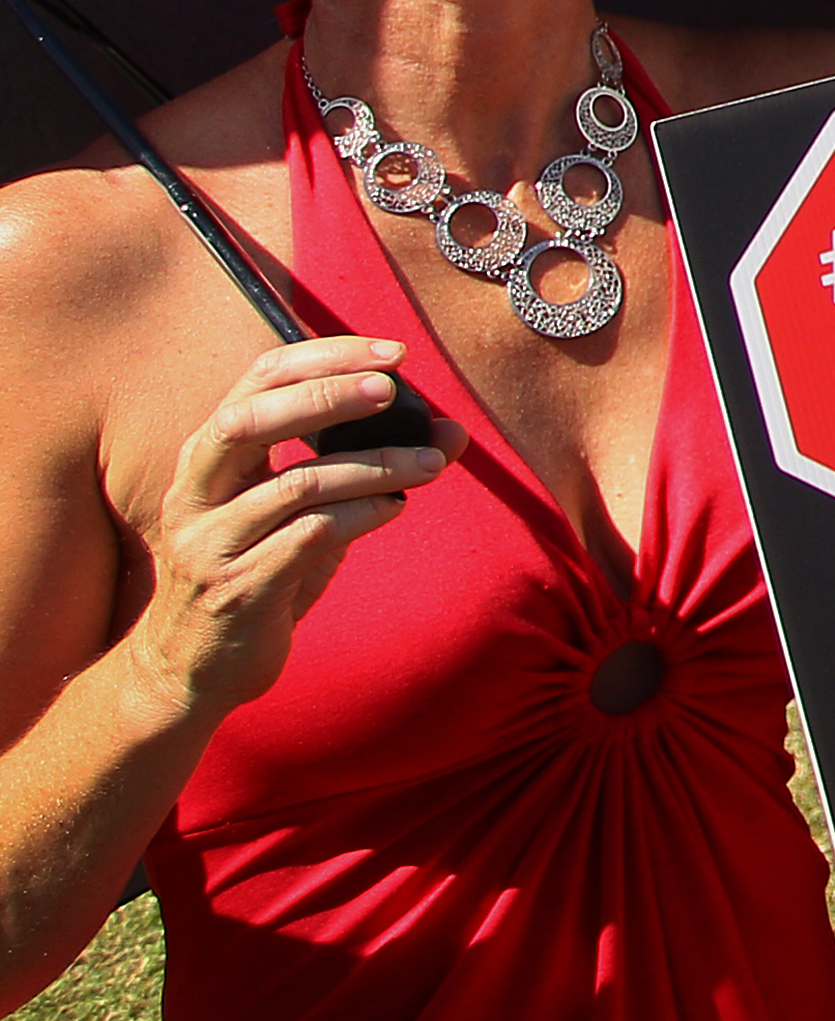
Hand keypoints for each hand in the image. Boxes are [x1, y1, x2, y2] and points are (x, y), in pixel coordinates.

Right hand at [126, 339, 458, 723]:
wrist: (195, 667)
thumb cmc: (259, 571)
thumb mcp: (305, 510)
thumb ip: (367, 465)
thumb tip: (453, 431)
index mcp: (208, 457)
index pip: (257, 380)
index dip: (323, 356)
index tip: (392, 353)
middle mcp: (196, 493)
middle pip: (251, 421)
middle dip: (328, 397)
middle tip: (394, 390)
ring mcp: (211, 543)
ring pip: (295, 484)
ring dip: (373, 466)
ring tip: (429, 464)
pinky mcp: (238, 589)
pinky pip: (309, 538)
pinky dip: (362, 515)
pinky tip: (395, 507)